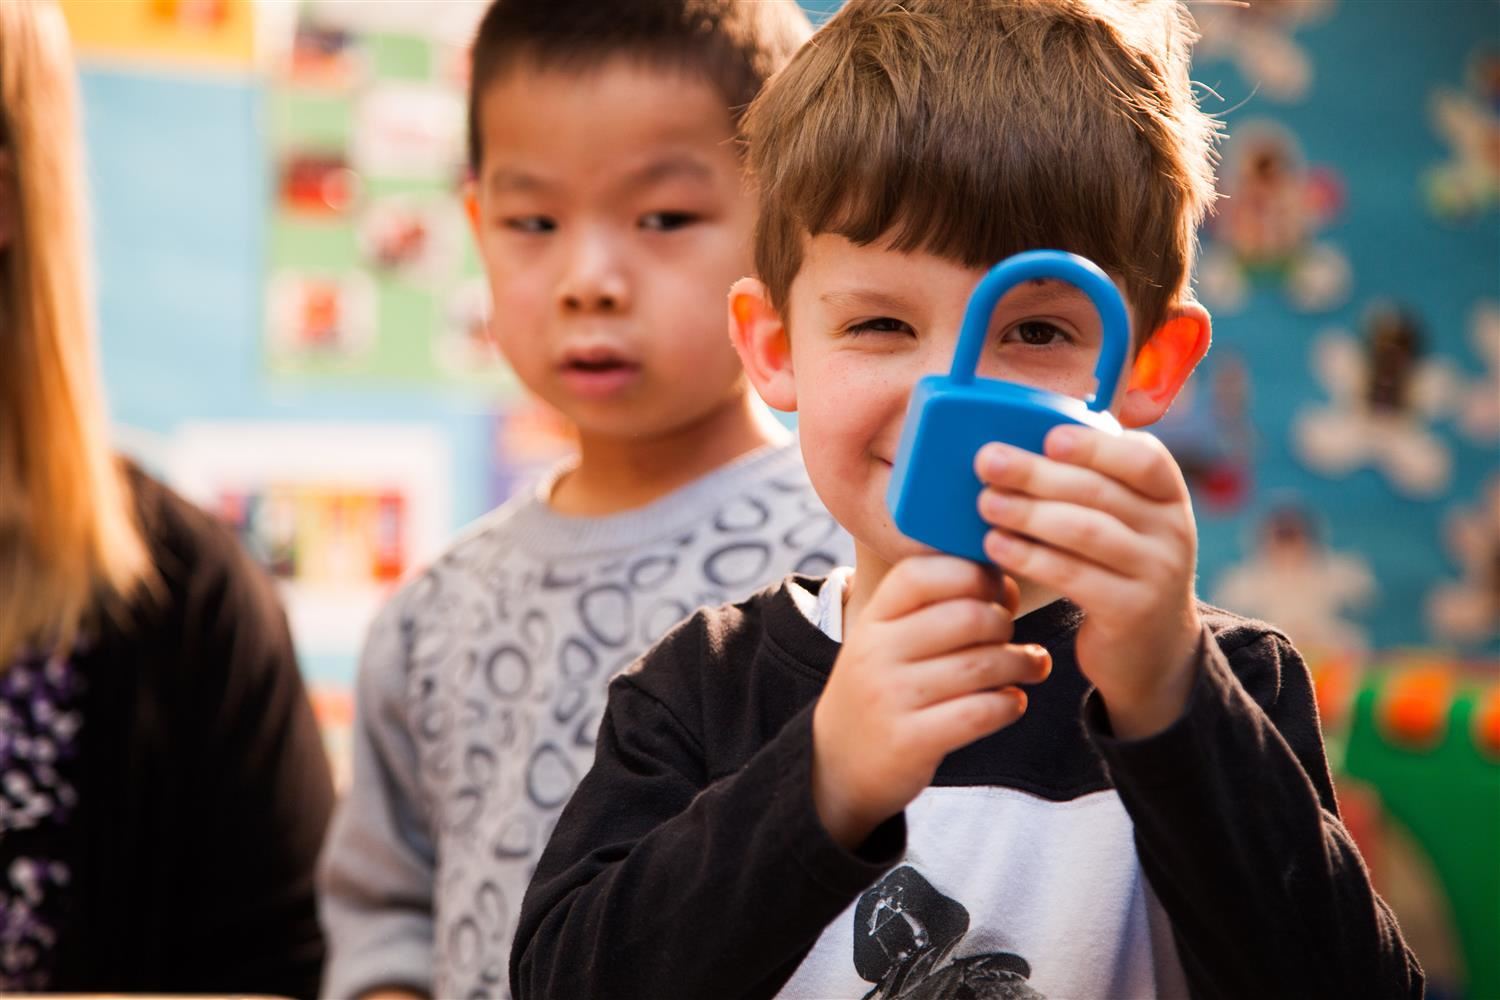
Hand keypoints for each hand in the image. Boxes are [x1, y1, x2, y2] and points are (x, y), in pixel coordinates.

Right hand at [811, 556, 1050, 849]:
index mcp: (873, 619)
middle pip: (966, 616)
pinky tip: (1013, 701)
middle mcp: (876, 652)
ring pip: (981, 665)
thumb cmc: (882, 690)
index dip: (972, 573)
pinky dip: (1010, 704)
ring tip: (1032, 666)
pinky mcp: (909, 741)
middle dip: (1005, 623)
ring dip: (1021, 664)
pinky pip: (979, 712)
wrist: (837, 762)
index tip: (997, 591)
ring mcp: (890, 697)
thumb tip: (1005, 584)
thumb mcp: (887, 640)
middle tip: (1013, 637)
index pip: (922, 573)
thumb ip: (934, 609)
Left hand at [975, 427, 1201, 739]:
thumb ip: (1090, 485)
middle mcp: (1173, 530)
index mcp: (1168, 496)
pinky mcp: (1131, 610)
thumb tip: (1017, 448)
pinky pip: (1073, 575)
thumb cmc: (1116, 566)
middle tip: (988, 462)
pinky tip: (996, 545)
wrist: (1152, 647)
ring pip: (1085, 531)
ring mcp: (1157, 572)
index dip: (1096, 446)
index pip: (1143, 458)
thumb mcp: (1123, 522)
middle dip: (1038, 474)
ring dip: (1029, 512)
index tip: (1048, 437)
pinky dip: (1030, 556)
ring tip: (986, 503)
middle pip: (1100, 492)